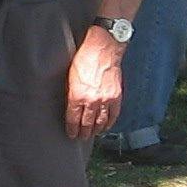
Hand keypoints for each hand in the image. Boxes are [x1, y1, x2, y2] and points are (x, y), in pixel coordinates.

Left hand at [65, 24, 123, 140]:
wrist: (103, 48)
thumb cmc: (84, 58)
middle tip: (80, 138)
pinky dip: (109, 123)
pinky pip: (113, 115)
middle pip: (86, 124)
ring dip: (95, 131)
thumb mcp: (70, 76)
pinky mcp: (116, 96)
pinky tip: (105, 127)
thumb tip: (69, 107)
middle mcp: (91, 100)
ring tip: (91, 134)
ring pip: (100, 122)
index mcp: (77, 96)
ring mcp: (105, 99)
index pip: (73, 120)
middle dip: (83, 133)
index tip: (71, 134)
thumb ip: (70, 93)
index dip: (72, 129)